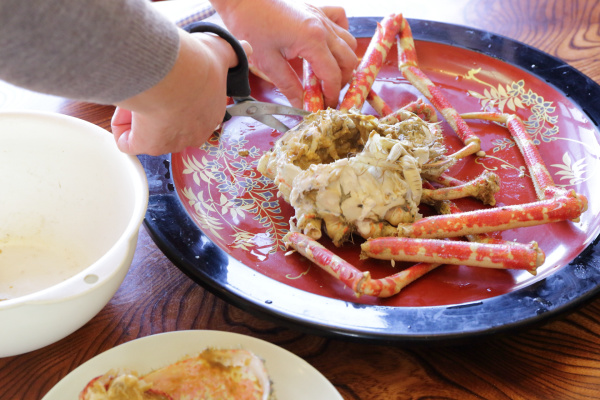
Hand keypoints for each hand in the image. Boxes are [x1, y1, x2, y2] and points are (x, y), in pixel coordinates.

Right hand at [111, 29, 250, 154]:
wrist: (174, 73)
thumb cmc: (196, 64)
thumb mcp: (221, 53)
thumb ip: (233, 54)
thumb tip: (245, 50)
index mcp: (211, 114)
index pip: (193, 112)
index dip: (178, 96)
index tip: (170, 80)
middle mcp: (194, 133)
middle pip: (170, 123)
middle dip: (158, 108)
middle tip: (152, 84)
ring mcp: (172, 142)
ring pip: (149, 131)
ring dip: (139, 114)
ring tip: (140, 91)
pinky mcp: (149, 146)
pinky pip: (129, 143)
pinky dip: (122, 129)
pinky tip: (126, 109)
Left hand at [211, 0, 357, 107]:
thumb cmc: (250, 25)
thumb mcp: (268, 62)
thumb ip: (288, 85)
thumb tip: (300, 105)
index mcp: (312, 40)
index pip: (333, 75)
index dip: (331, 94)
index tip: (324, 106)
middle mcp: (323, 27)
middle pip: (348, 61)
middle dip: (340, 81)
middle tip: (325, 93)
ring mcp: (322, 16)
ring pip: (349, 43)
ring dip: (342, 61)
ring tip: (326, 74)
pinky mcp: (317, 10)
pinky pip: (341, 20)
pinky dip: (341, 35)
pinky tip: (329, 46)